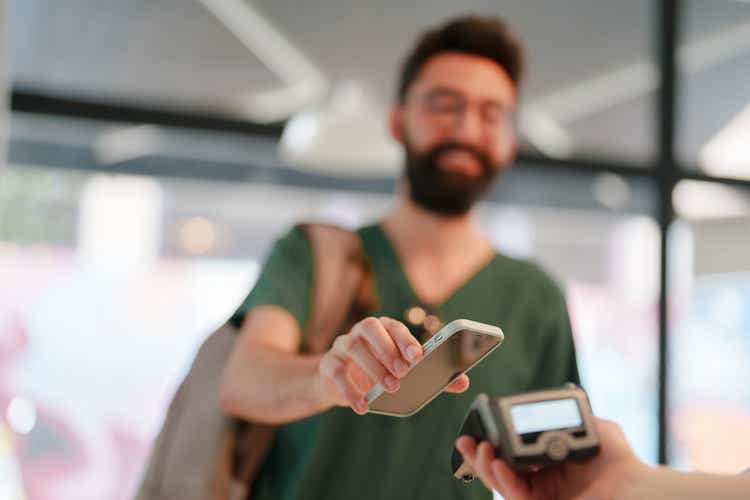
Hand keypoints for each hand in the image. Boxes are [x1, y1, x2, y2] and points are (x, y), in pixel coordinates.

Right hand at [318, 316, 469, 414]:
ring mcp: (341, 346)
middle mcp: (360, 333)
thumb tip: (463, 382)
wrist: (338, 384)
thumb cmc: (377, 374)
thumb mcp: (402, 375)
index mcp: (382, 330)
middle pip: (370, 328)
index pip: (393, 325)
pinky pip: (335, 371)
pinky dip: (349, 390)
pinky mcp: (327, 365)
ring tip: (390, 388)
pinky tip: (362, 406)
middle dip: (388, 349)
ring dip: (373, 367)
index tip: (418, 355)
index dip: (405, 338)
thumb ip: (430, 376)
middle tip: (404, 373)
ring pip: (352, 346)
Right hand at [455, 417, 643, 499]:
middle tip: (467, 442)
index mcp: (547, 465)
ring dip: (487, 468)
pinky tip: (499, 465)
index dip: (491, 444)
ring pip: (503, 485)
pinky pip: (517, 497)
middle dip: (478, 456)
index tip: (476, 431)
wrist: (638, 488)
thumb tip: (550, 404)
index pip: (510, 455)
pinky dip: (505, 481)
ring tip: (481, 450)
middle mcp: (542, 482)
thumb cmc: (621, 460)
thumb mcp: (593, 427)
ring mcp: (543, 497)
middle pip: (499, 471)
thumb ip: (570, 416)